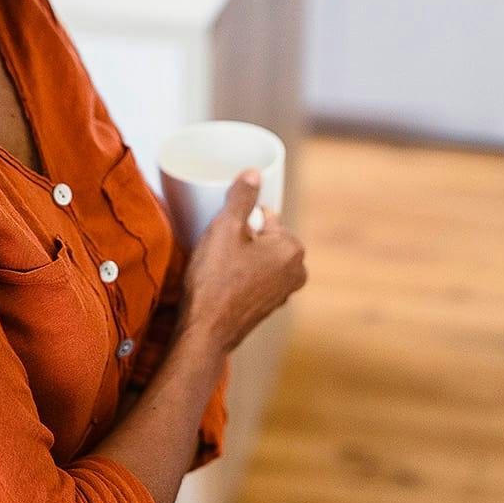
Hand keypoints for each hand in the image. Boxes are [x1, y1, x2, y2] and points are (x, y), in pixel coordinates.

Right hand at [177, 169, 306, 355]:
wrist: (206, 330)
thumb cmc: (215, 279)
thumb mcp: (225, 228)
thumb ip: (242, 197)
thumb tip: (253, 172)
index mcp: (292, 248)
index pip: (265, 216)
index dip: (240, 221)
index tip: (223, 234)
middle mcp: (297, 271)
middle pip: (265, 237)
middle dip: (243, 239)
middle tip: (219, 251)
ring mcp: (285, 292)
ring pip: (260, 258)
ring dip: (242, 257)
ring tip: (218, 267)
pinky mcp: (271, 306)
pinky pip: (257, 278)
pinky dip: (242, 276)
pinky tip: (223, 283)